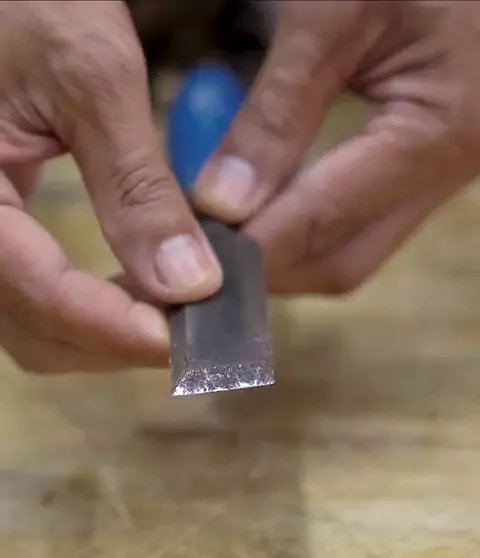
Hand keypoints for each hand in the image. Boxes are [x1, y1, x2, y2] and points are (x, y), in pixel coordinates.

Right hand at [0, 0, 221, 372]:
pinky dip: (87, 308)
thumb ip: (137, 187)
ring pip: (33, 326)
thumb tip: (191, 283)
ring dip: (103, 334)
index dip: (115, 327)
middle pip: (34, 331)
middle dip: (113, 341)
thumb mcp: (91, 80)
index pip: (39, 292)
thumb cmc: (26, 1)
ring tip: (172, 311)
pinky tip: (135, 290)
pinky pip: (35, 296)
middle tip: (192, 328)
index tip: (188, 338)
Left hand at [193, 0, 479, 295]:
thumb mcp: (333, 14)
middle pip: (342, 261)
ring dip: (284, 248)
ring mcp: (447, 172)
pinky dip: (308, 219)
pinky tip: (265, 199)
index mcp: (438, 134)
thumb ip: (277, 112)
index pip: (324, 222)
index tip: (187, 253)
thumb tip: (220, 204)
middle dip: (265, 265)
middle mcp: (452, 171)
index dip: (250, 249)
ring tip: (221, 227)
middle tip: (197, 247)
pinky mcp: (434, 162)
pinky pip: (364, 217)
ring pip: (353, 248)